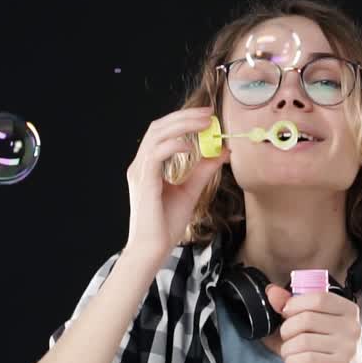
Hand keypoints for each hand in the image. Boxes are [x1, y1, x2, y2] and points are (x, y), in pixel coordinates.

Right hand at [124, 106, 229, 256]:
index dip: (183, 120)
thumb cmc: (166, 224)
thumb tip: (222, 151)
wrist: (153, 249)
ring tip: (204, 123)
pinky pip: (155, 154)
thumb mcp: (191, 191)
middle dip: (184, 117)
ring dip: (181, 126)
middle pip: (158, 127)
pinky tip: (191, 147)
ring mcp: (140, 172)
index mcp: (148, 166)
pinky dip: (173, 145)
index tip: (207, 116)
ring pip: (156, 135)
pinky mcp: (144, 181)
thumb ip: (203, 170)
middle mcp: (141, 165)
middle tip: (208, 113)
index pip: (163, 132)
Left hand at [265, 284, 361, 362]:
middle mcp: (351, 326)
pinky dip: (292, 362)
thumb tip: (271, 292)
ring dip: (287, 349)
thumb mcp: (316, 325)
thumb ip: (293, 306)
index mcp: (348, 309)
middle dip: (287, 329)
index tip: (287, 313)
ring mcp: (348, 346)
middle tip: (287, 338)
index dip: (295, 304)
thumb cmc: (330, 350)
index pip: (318, 298)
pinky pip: (306, 359)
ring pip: (303, 340)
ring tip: (290, 353)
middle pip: (307, 319)